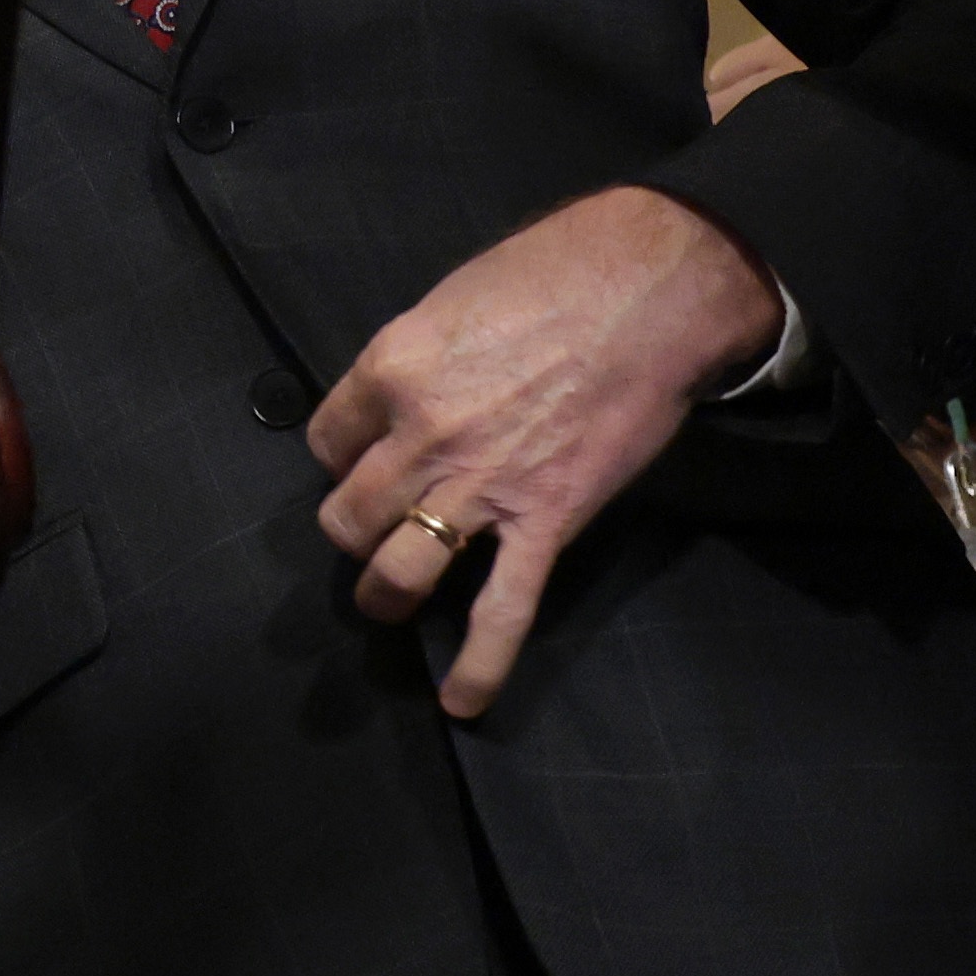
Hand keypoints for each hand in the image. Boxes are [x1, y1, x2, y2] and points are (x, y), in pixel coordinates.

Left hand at [311, 183, 784, 716]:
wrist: (649, 291)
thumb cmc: (553, 274)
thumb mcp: (452, 301)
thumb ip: (416, 360)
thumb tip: (405, 393)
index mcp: (390, 371)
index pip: (326, 438)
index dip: (342, 453)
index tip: (364, 455)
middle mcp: (421, 437)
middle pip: (347, 512)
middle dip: (352, 527)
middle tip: (372, 527)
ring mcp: (481, 487)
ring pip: (398, 568)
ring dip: (383, 594)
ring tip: (386, 604)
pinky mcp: (545, 522)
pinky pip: (501, 613)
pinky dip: (477, 666)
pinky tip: (459, 701)